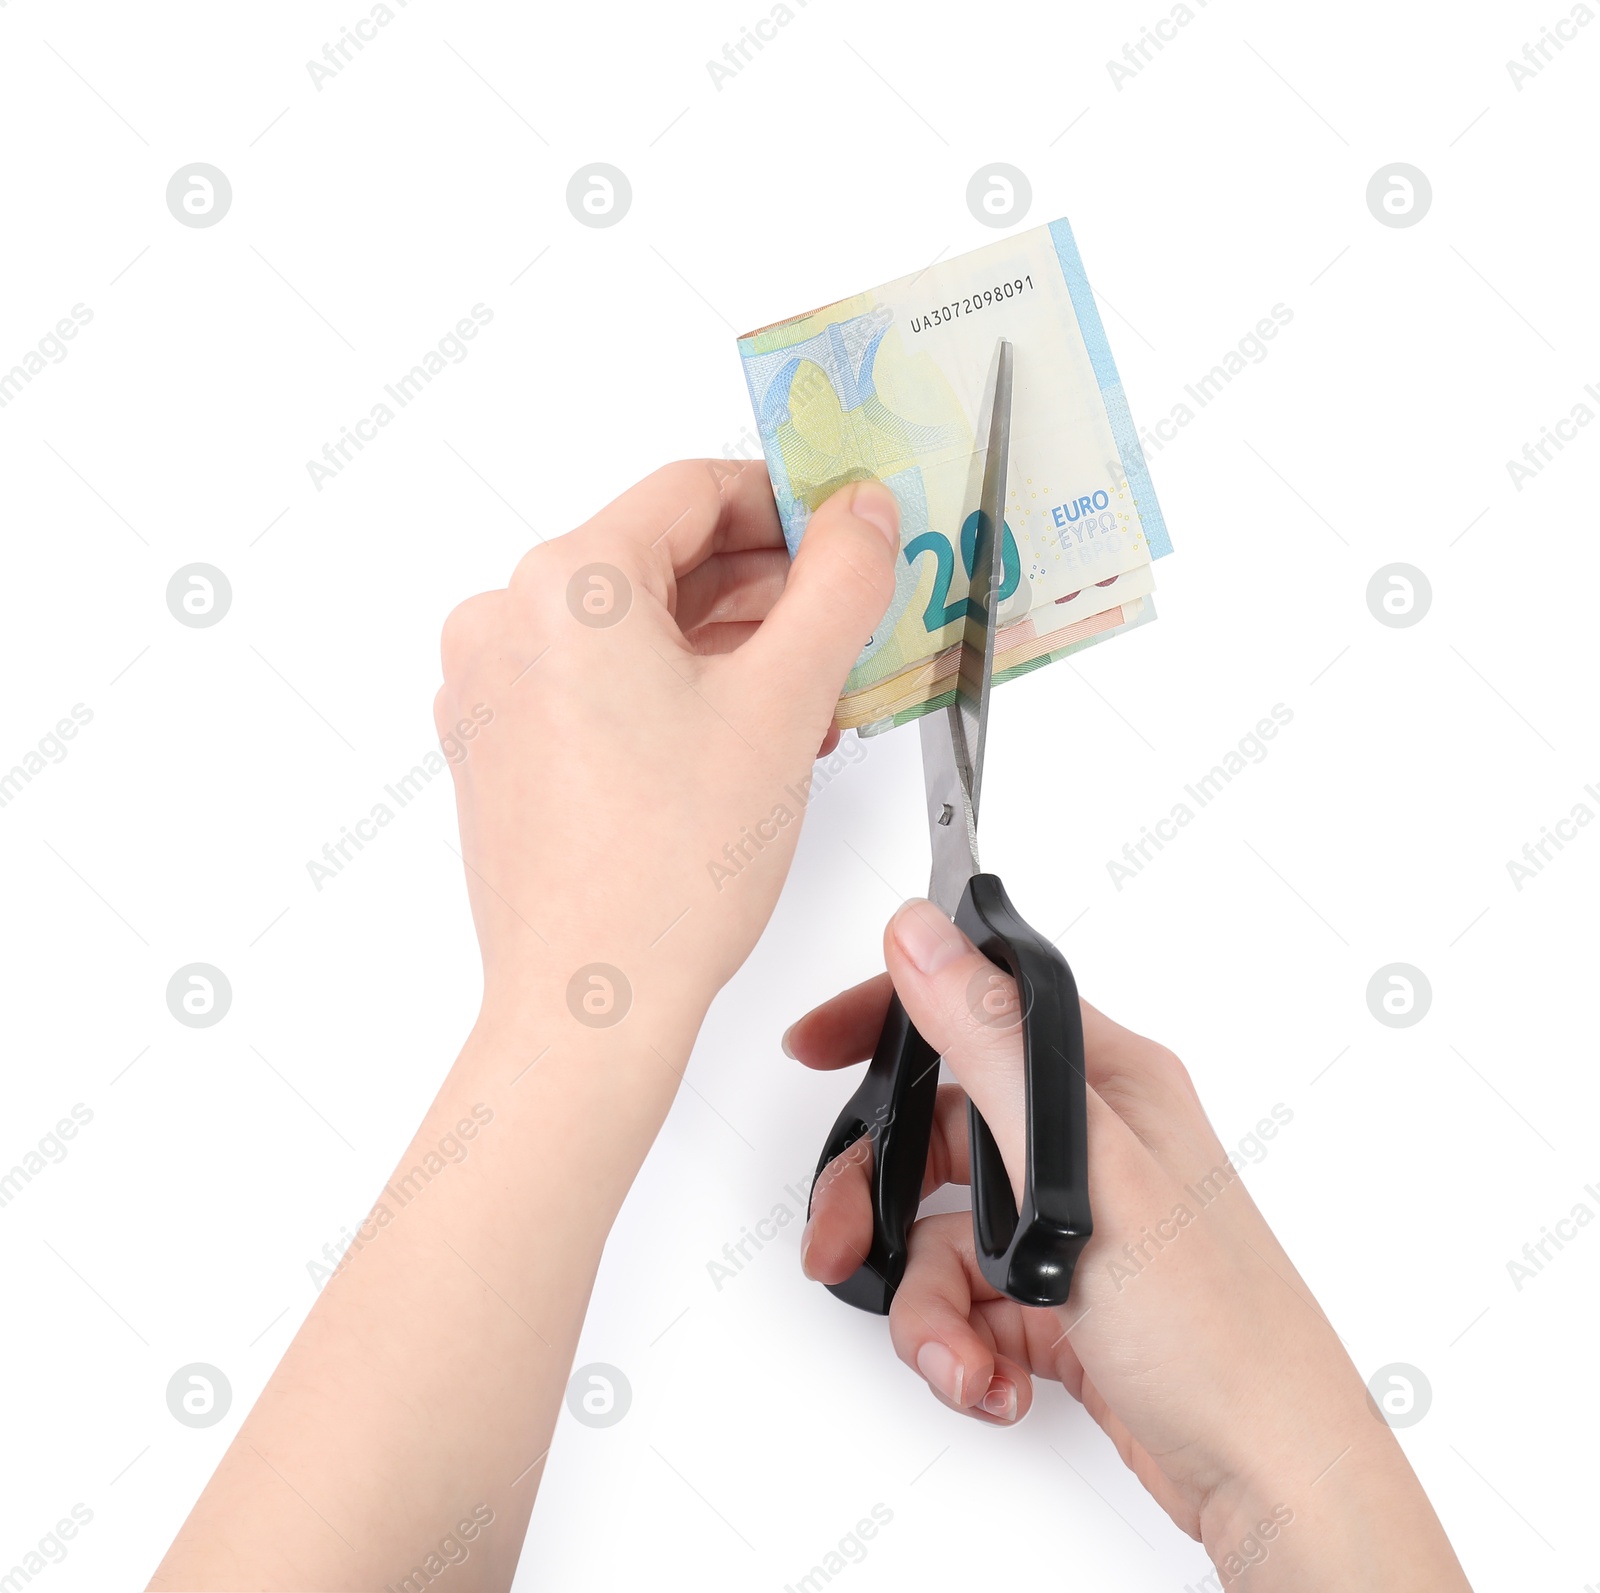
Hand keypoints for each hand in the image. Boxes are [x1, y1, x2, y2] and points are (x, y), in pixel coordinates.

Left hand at [151, 463, 904, 1592]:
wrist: (591, 1005)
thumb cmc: (670, 871)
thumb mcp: (785, 704)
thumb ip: (839, 584)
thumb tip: (864, 514)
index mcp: (568, 583)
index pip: (693, 491)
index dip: (786, 502)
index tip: (844, 528)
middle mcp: (508, 619)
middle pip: (659, 558)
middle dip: (762, 586)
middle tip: (843, 619)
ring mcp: (492, 686)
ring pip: (629, 625)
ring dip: (723, 641)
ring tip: (806, 690)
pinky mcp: (497, 745)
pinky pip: (594, 679)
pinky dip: (667, 687)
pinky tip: (737, 731)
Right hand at [790, 899, 1471, 1590]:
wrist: (1273, 1477)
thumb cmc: (1220, 1326)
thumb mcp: (1087, 1171)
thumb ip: (991, 1047)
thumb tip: (923, 937)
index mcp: (1105, 1083)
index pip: (974, 1011)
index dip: (887, 1023)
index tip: (816, 1048)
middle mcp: (1086, 1146)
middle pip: (935, 1138)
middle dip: (880, 1201)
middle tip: (843, 1243)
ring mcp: (1072, 1227)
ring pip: (940, 1237)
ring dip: (929, 1306)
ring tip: (962, 1354)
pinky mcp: (1061, 1302)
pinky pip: (966, 1304)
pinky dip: (962, 1347)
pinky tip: (997, 1379)